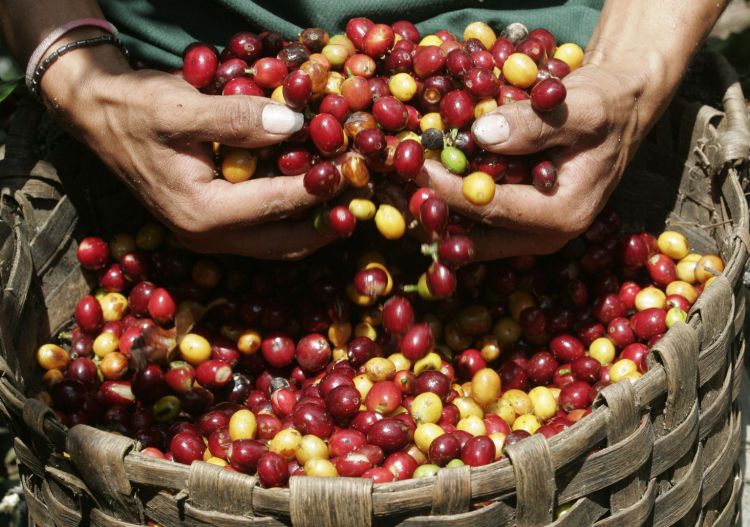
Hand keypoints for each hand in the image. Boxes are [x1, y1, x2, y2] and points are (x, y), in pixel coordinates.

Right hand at [42, 42, 342, 258]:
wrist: (100, 118)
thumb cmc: (135, 111)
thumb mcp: (179, 107)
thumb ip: (237, 118)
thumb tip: (294, 124)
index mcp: (200, 214)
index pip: (276, 204)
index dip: (320, 187)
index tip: (356, 169)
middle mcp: (207, 236)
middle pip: (286, 242)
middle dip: (328, 222)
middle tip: (366, 198)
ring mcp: (211, 236)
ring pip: (279, 244)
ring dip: (317, 226)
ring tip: (353, 201)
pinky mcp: (214, 226)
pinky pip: (266, 233)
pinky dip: (295, 218)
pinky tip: (318, 197)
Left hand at [418, 62, 665, 260]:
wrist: (620, 112)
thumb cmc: (606, 109)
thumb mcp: (581, 107)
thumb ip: (534, 124)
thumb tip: (481, 136)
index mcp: (561, 215)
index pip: (490, 209)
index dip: (448, 190)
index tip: (416, 168)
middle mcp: (545, 236)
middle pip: (473, 236)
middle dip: (434, 212)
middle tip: (398, 185)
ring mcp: (530, 235)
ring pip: (469, 236)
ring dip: (438, 212)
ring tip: (405, 185)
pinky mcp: (520, 225)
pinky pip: (476, 225)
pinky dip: (452, 205)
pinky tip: (429, 183)